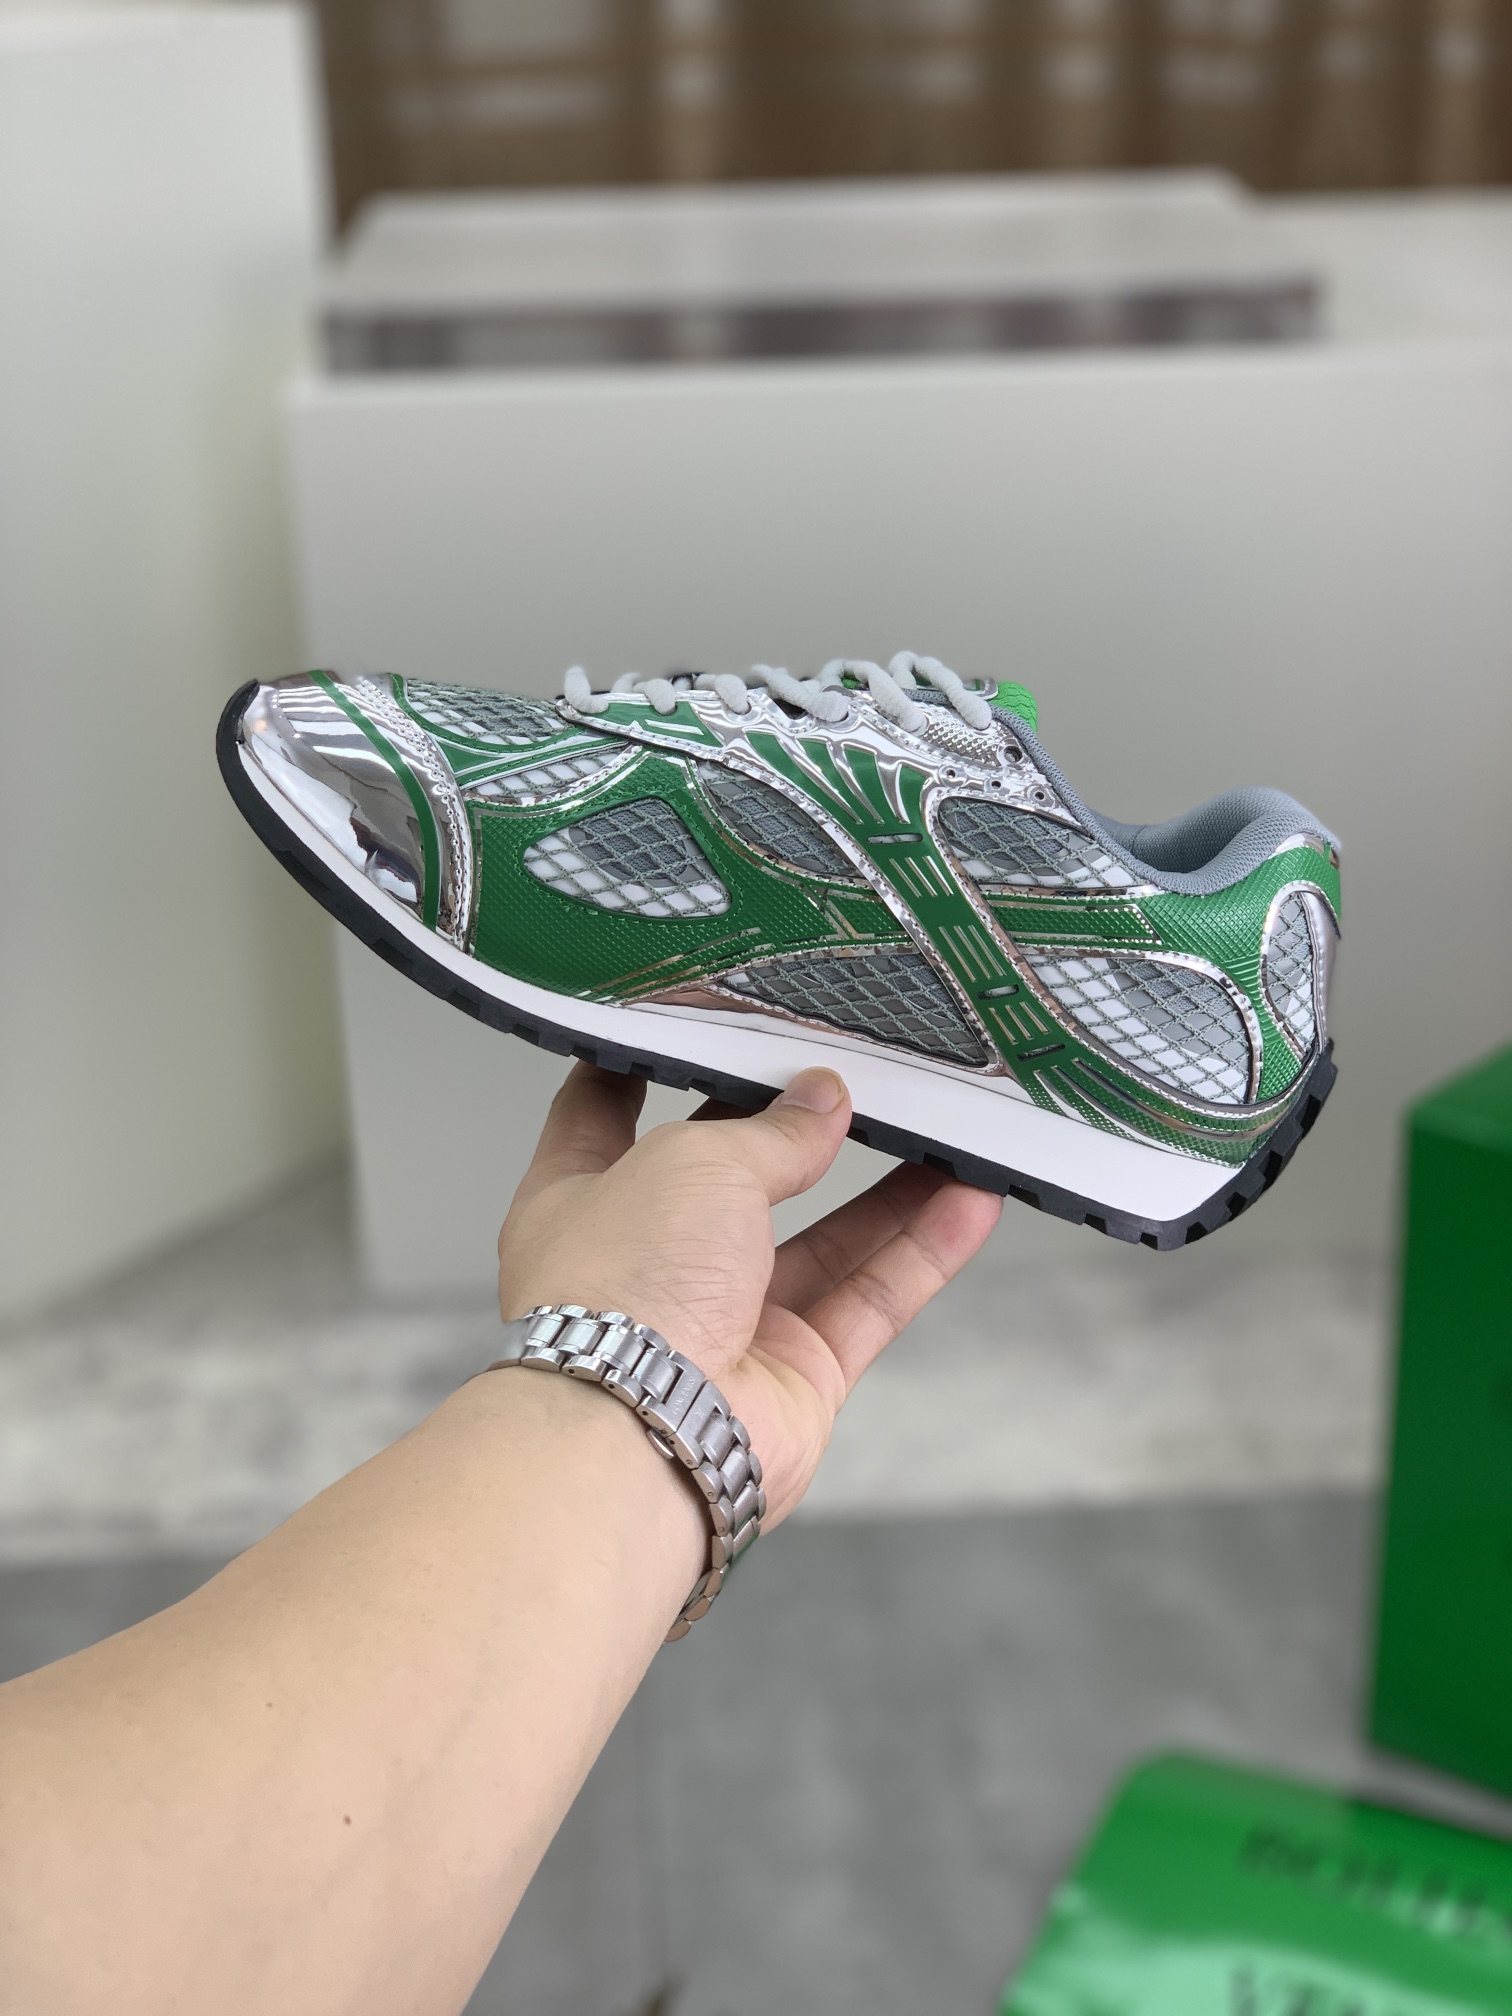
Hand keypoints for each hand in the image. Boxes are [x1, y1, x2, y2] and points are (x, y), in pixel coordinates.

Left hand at [497, 1063, 1001, 1523]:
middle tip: (858, 1076)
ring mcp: (725, 1324)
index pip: (603, 1113)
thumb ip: (770, 1131)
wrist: (646, 1435)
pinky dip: (921, 1252)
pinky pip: (869, 1300)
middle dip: (797, 1129)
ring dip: (890, 1189)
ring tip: (948, 1129)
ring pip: (823, 1241)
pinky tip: (971, 1201)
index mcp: (582, 1199)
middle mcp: (651, 1264)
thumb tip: (824, 1103)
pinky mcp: (794, 1377)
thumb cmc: (624, 1290)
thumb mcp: (694, 1161)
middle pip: (735, 1178)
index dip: (645, 1065)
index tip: (690, 1022)